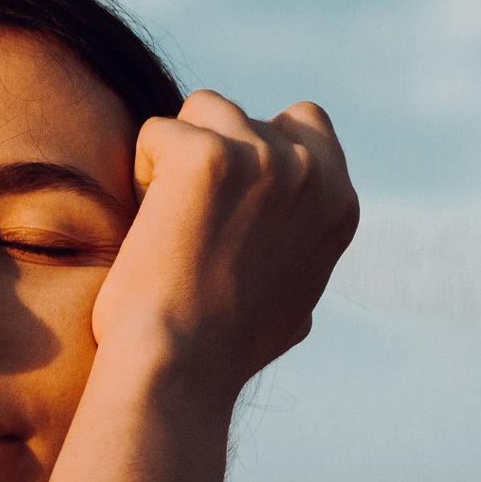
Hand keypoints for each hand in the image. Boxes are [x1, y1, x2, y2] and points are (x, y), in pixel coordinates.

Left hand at [91, 93, 358, 393]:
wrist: (181, 368)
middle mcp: (313, 173)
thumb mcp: (293, 299)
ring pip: (202, 112)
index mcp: (339, 203)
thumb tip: (294, 233)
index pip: (304, 123)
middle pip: (243, 117)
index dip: (254, 152)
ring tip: (169, 225)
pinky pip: (156, 132)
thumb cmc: (221, 349)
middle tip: (192, 229)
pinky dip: (141, 173)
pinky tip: (149, 228)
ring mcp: (265, 158)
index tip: (226, 209)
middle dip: (209, 157)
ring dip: (174, 158)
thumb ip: (301, 247)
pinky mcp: (208, 156)